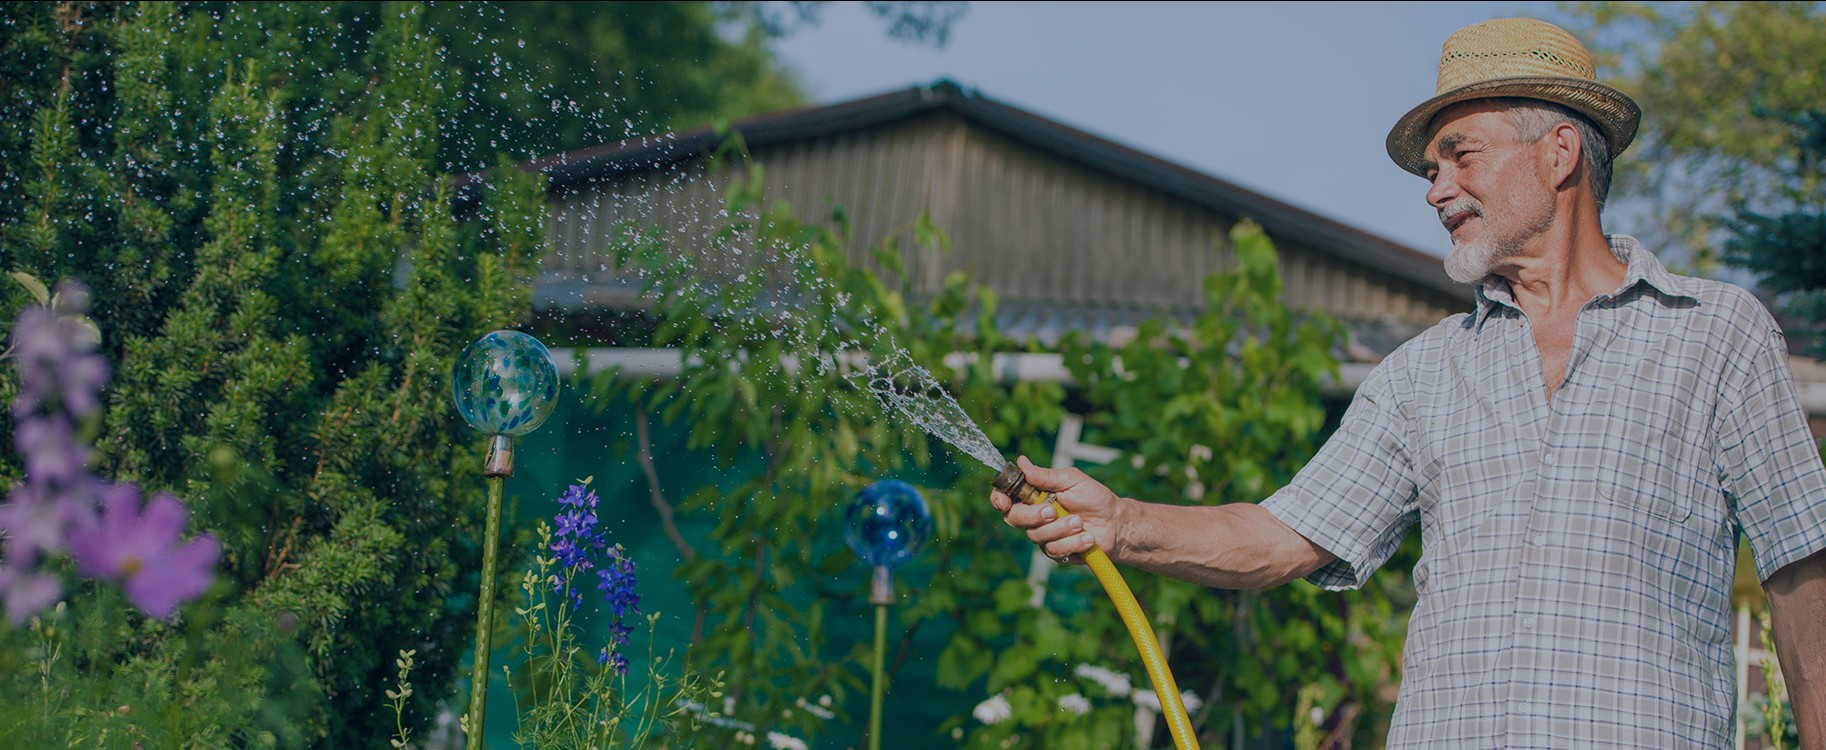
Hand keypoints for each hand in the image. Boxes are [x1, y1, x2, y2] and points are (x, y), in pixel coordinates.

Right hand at [987, 456, 1122, 564]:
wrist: (1115, 523)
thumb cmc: (1094, 498)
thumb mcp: (1072, 480)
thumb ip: (1046, 475)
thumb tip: (1021, 462)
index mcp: (1034, 496)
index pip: (1006, 498)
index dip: (999, 499)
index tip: (1004, 501)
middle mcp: (1034, 516)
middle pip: (1014, 518)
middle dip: (1033, 516)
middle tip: (1052, 511)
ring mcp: (1044, 536)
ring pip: (1036, 536)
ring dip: (1060, 529)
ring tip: (1080, 522)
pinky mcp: (1056, 552)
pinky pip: (1054, 551)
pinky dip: (1072, 543)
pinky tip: (1087, 538)